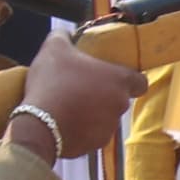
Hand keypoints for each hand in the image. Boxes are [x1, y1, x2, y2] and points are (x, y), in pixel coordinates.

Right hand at [16, 31, 140, 163]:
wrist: (39, 124)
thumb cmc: (53, 82)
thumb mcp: (53, 48)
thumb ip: (63, 36)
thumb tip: (65, 34)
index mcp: (119, 81)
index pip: (140, 81)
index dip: (130, 79)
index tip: (113, 76)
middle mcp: (121, 106)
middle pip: (119, 98)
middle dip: (103, 94)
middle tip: (81, 86)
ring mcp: (109, 128)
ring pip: (105, 117)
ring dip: (92, 112)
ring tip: (68, 104)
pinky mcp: (95, 145)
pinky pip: (92, 133)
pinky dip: (82, 128)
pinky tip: (63, 120)